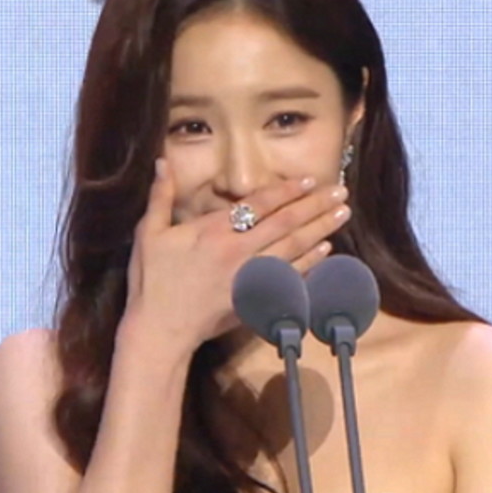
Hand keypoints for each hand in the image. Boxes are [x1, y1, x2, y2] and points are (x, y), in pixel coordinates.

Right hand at [118, 159, 349, 359]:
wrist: (160, 329)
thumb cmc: (151, 281)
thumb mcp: (149, 234)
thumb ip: (159, 198)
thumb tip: (162, 163)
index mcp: (214, 231)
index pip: (259, 205)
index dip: (286, 191)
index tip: (310, 180)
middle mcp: (238, 251)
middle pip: (285, 224)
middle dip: (315, 205)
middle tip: (341, 191)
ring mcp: (250, 277)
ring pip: (294, 248)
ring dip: (321, 229)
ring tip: (342, 213)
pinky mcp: (256, 299)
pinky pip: (291, 277)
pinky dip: (311, 263)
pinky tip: (326, 251)